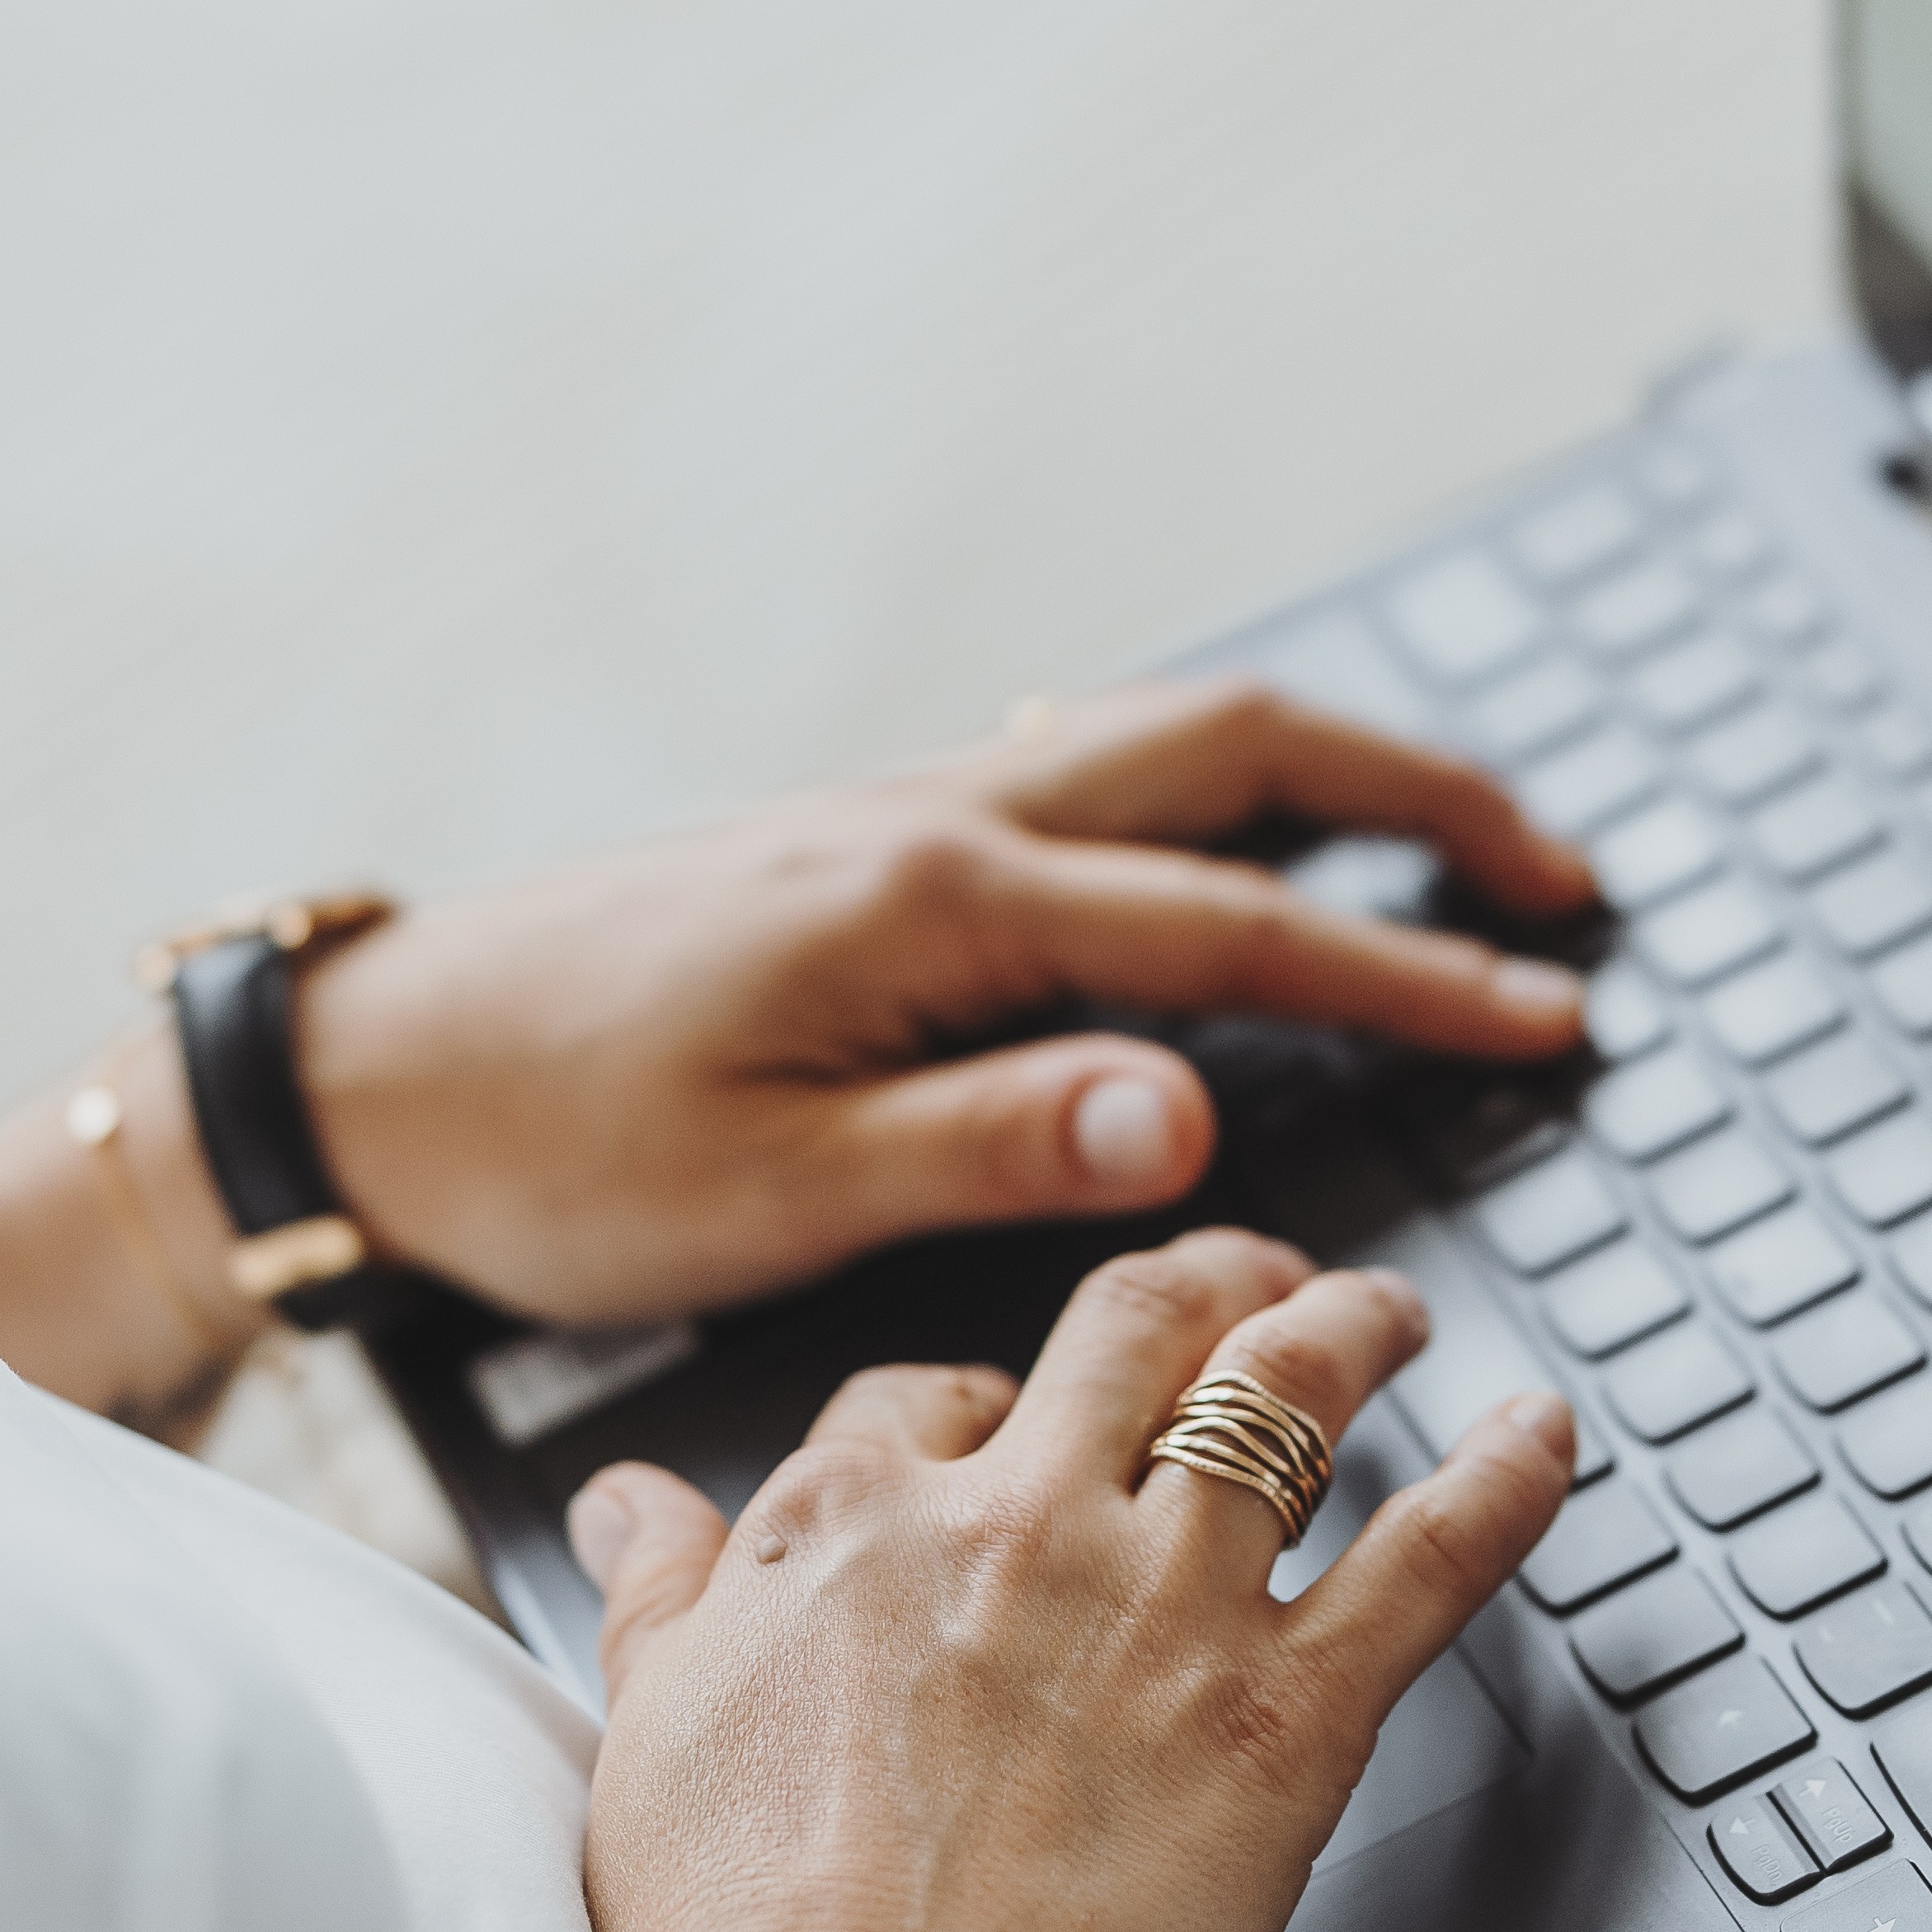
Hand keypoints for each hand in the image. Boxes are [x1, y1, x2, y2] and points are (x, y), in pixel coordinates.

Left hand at [290, 680, 1593, 1328]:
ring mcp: (897, 813)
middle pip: (1238, 757)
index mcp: (934, 906)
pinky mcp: (860, 845)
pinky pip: (1084, 778)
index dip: (1414, 979)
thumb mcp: (768, 1187)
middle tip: (1564, 878)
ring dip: (1327, 779)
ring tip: (1454, 846)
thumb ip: (992, 1141)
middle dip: (1422, 804)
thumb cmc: (544, 1145)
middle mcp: (933, 822)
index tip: (1551, 1019)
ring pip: (1165, 745)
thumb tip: (1195, 1114)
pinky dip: (1212, 791)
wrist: (367, 1069)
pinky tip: (1236, 848)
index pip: (1238, 931)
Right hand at [570, 1232, 1576, 1931]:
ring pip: (1286, 1392)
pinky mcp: (1292, 1708)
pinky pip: (1433, 1553)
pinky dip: (1506, 1480)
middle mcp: (1022, 1518)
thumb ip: (656, 1592)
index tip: (1001, 1411)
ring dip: (1350, 1325)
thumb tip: (626, 1501)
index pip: (926, 1387)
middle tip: (1242, 1273)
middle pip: (1132, 1328)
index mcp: (859, 1517)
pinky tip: (1544, 1433)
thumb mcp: (649, 1729)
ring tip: (1382, 1307)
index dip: (974, 1388)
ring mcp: (1168, 1601)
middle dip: (1198, 1280)